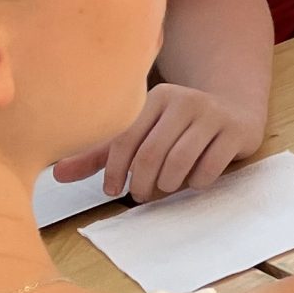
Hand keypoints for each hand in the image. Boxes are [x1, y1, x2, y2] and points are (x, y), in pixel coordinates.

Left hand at [56, 83, 264, 200]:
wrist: (234, 109)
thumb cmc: (176, 129)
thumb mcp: (140, 134)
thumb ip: (101, 154)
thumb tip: (57, 175)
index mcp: (157, 97)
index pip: (125, 139)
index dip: (113, 171)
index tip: (111, 190)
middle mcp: (186, 100)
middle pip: (151, 154)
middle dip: (141, 184)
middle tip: (139, 196)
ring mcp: (214, 114)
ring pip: (180, 161)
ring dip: (167, 185)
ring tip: (165, 188)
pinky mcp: (236, 130)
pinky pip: (209, 167)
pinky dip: (196, 183)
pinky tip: (194, 180)